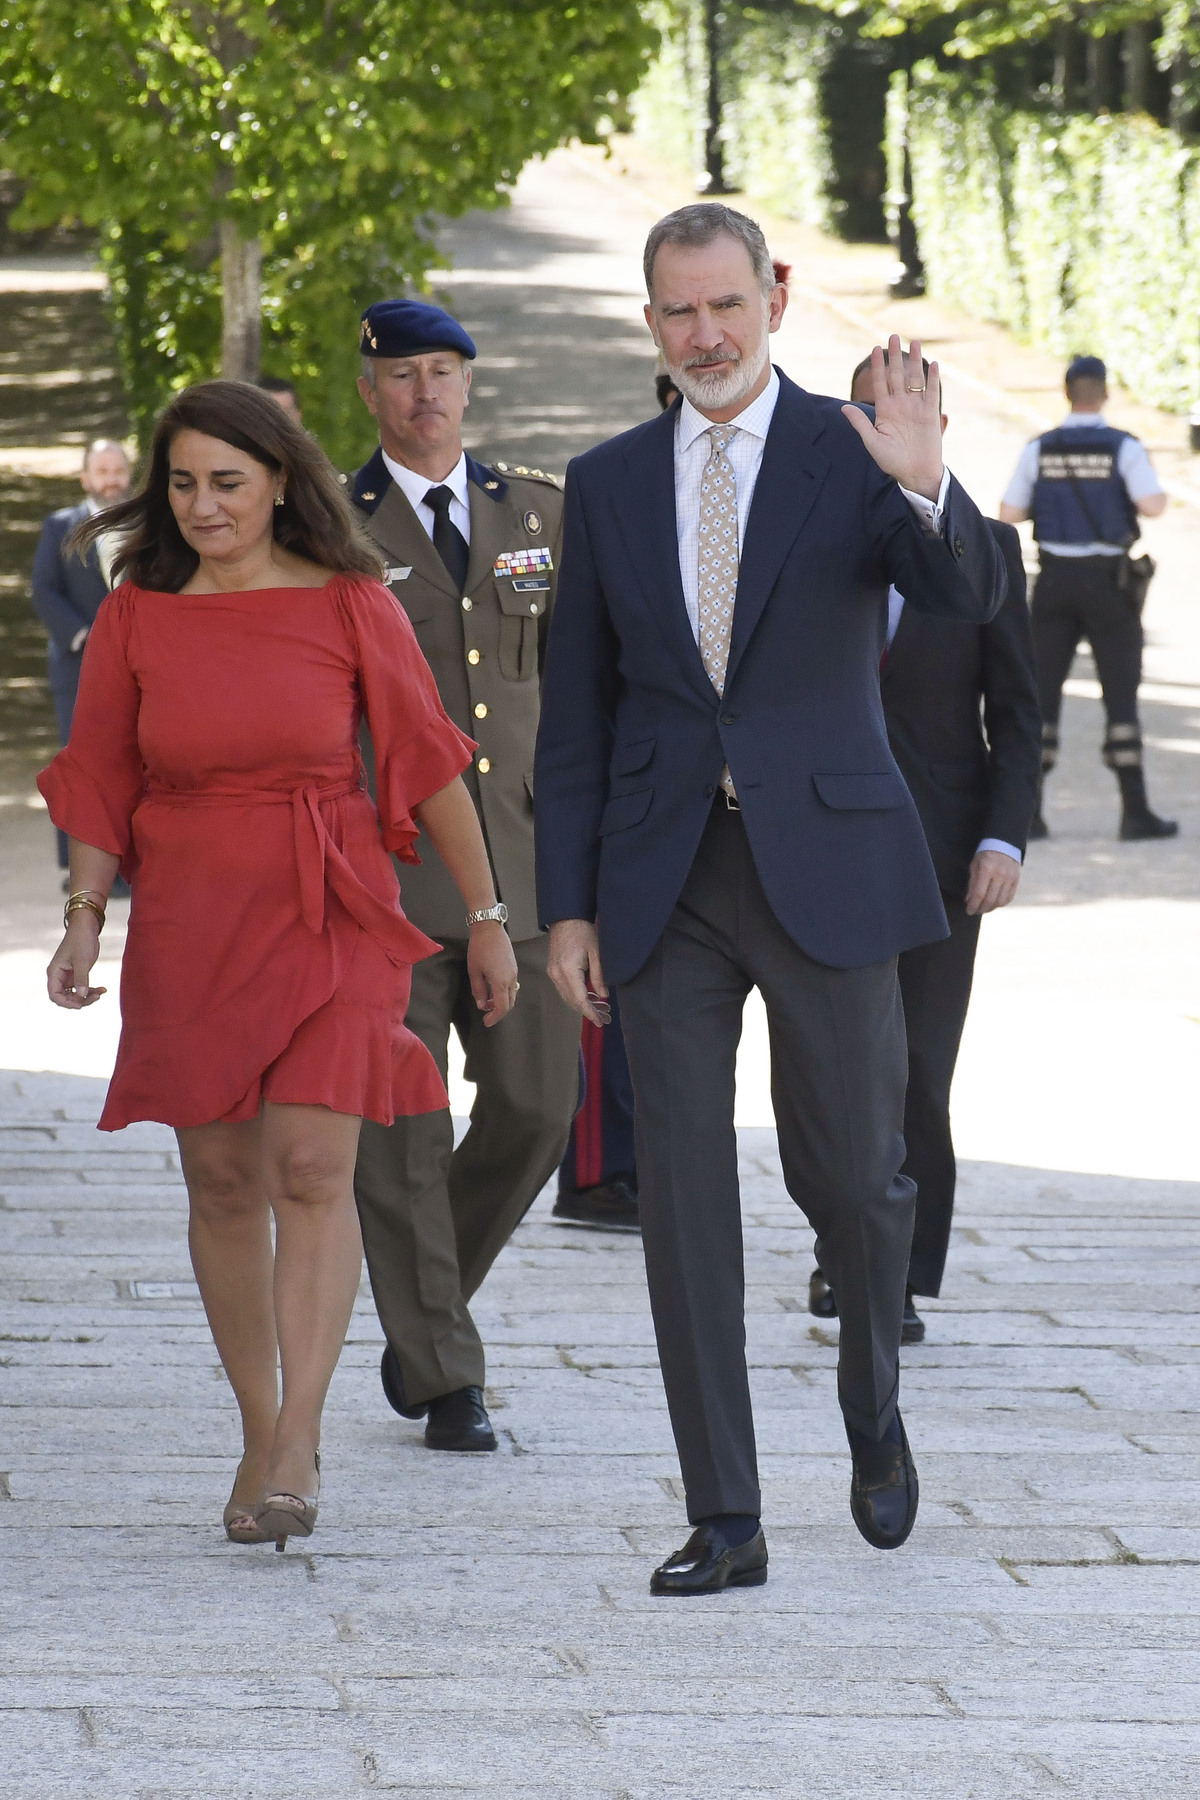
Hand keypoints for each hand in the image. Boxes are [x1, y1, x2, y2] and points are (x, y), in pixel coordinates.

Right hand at [47, 919, 106, 1007]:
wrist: (86, 927)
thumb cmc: (80, 940)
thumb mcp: (82, 960)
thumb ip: (81, 978)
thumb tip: (82, 996)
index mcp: (54, 973)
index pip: (55, 995)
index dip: (66, 1003)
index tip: (80, 1004)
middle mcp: (59, 976)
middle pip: (65, 997)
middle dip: (80, 1000)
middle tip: (96, 997)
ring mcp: (68, 976)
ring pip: (75, 994)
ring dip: (88, 996)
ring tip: (101, 992)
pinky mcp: (77, 974)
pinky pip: (82, 988)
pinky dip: (92, 990)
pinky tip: (103, 989)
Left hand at [467, 921, 518, 1026]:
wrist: (490, 929)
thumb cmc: (479, 948)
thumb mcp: (474, 971)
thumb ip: (479, 991)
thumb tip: (482, 1005)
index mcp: (501, 982)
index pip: (501, 1007)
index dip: (494, 1017)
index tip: (486, 1022)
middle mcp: (511, 979)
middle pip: (509, 1004)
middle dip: (498, 1012)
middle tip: (486, 1015)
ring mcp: (514, 973)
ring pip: (512, 995)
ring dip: (501, 1002)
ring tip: (487, 1001)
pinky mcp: (514, 967)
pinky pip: (512, 986)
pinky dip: (504, 993)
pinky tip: (493, 990)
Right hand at [547, 919, 610, 1026]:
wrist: (565, 918)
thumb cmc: (582, 931)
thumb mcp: (596, 953)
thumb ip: (599, 976)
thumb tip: (603, 995)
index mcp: (568, 970)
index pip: (579, 999)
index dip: (590, 1013)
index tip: (599, 1022)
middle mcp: (557, 974)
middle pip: (572, 1001)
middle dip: (587, 1011)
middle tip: (604, 1017)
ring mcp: (552, 973)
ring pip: (567, 997)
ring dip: (581, 1004)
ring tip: (599, 1009)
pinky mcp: (552, 970)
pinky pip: (564, 989)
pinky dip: (575, 996)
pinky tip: (588, 996)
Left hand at [841, 335, 943, 499]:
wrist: (915, 473)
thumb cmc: (892, 461)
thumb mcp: (872, 442)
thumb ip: (860, 423)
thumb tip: (844, 407)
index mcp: (885, 411)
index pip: (880, 384)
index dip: (878, 367)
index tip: (875, 348)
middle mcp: (900, 406)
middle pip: (897, 376)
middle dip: (894, 357)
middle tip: (893, 336)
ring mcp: (916, 408)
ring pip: (914, 379)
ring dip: (914, 361)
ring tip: (915, 342)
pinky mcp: (930, 414)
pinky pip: (931, 392)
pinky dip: (932, 379)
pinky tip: (932, 364)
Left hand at [965, 849, 1019, 915]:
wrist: (1004, 844)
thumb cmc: (985, 855)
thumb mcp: (975, 865)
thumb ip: (972, 883)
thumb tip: (968, 901)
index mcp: (987, 869)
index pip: (979, 894)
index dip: (973, 905)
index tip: (968, 910)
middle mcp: (1000, 874)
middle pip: (990, 900)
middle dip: (981, 909)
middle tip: (975, 911)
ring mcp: (1010, 878)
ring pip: (1000, 901)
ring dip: (991, 908)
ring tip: (984, 908)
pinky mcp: (1016, 880)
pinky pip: (1009, 898)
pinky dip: (1000, 904)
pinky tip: (994, 903)